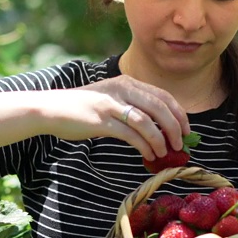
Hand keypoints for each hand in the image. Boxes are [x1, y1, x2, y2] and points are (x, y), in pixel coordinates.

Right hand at [44, 76, 190, 159]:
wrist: (51, 109)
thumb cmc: (83, 108)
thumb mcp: (111, 100)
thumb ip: (132, 108)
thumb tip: (159, 129)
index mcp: (127, 82)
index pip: (162, 95)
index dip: (178, 113)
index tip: (186, 130)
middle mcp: (122, 89)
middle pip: (159, 107)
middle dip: (175, 127)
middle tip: (180, 144)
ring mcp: (111, 103)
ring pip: (147, 121)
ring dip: (160, 139)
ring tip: (166, 152)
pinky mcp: (101, 119)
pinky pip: (131, 134)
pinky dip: (144, 146)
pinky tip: (149, 155)